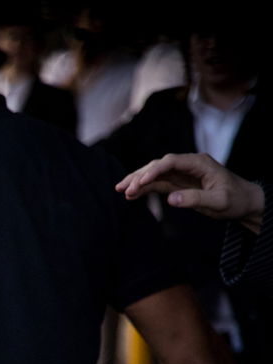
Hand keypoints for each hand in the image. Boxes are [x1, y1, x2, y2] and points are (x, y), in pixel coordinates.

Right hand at [116, 153, 263, 232]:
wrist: (243, 202)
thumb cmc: (235, 200)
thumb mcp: (218, 202)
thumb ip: (195, 199)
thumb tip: (170, 199)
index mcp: (199, 163)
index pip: (171, 161)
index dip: (154, 170)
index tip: (141, 182)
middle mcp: (188, 165)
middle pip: (158, 165)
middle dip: (140, 176)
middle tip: (124, 189)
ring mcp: (182, 174)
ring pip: (154, 174)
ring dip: (137, 181)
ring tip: (120, 190)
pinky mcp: (178, 184)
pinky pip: (157, 184)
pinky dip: (144, 189)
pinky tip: (130, 195)